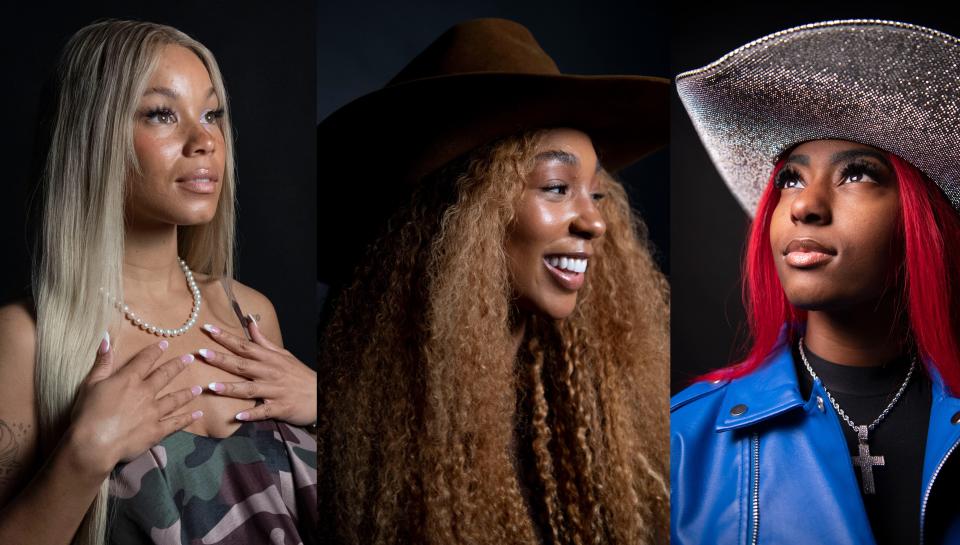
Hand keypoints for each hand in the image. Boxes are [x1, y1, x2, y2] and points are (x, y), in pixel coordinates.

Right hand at [69, 333, 204, 474]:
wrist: (95, 444)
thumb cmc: (88, 413)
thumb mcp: (90, 384)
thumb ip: (102, 362)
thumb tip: (106, 338)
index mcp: (129, 380)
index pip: (145, 360)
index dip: (155, 351)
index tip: (166, 344)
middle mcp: (146, 393)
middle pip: (165, 376)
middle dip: (178, 365)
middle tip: (190, 358)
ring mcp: (154, 412)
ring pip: (175, 399)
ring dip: (187, 393)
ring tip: (198, 388)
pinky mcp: (157, 430)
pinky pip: (176, 423)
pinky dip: (188, 418)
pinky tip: (198, 414)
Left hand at [197, 318, 316, 426]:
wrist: (322, 394)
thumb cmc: (299, 375)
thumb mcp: (284, 354)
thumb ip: (263, 341)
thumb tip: (250, 321)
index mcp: (270, 358)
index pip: (245, 345)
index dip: (226, 337)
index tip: (208, 328)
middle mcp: (270, 372)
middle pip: (243, 365)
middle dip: (222, 359)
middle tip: (202, 353)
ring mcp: (275, 390)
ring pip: (250, 389)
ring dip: (231, 388)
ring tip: (212, 387)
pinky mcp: (280, 407)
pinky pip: (264, 411)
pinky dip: (252, 413)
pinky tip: (238, 416)